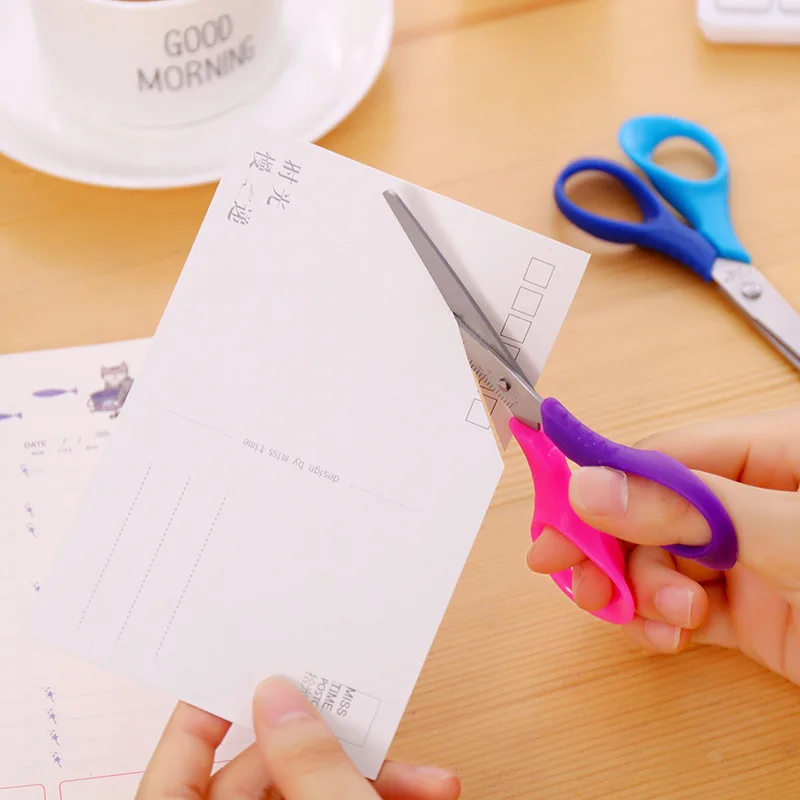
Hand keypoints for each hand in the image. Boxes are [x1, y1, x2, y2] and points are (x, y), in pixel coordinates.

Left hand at [136, 677, 460, 799]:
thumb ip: (308, 765)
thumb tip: (280, 696)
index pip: (175, 766)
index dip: (204, 712)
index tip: (239, 664)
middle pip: (261, 776)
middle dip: (331, 749)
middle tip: (372, 719)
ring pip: (307, 796)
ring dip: (369, 779)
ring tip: (426, 777)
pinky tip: (425, 793)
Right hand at [527, 408, 799, 683]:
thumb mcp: (788, 539)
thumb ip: (695, 510)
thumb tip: (593, 488)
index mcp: (775, 456)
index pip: (665, 457)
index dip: (605, 484)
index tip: (556, 515)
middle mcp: (756, 504)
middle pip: (653, 512)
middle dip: (618, 550)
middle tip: (581, 578)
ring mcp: (755, 560)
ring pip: (661, 563)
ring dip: (644, 593)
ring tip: (663, 617)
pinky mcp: (755, 614)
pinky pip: (683, 608)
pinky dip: (662, 623)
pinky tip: (667, 636)